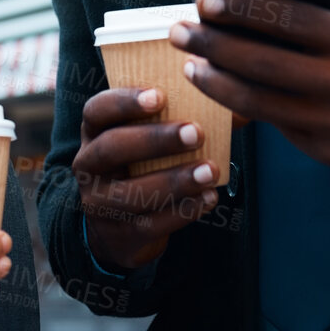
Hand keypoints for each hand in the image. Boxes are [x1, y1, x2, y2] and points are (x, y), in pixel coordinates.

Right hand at [71, 87, 221, 273]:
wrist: (120, 227)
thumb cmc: (144, 166)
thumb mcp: (150, 137)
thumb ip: (186, 116)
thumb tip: (240, 108)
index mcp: (94, 132)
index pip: (97, 110)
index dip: (125, 101)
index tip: (161, 95)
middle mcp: (88, 166)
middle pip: (112, 148)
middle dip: (155, 140)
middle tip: (196, 133)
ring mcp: (99, 204)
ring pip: (132, 193)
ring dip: (175, 180)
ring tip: (210, 170)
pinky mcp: (120, 235)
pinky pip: (150, 224)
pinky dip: (183, 211)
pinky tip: (209, 198)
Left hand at [170, 0, 329, 172]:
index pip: (286, 19)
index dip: (241, 7)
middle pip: (260, 63)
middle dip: (212, 43)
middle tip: (179, 29)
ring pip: (258, 103)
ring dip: (215, 82)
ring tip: (191, 62)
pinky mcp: (327, 151)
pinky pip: (274, 127)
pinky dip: (242, 110)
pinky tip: (221, 91)